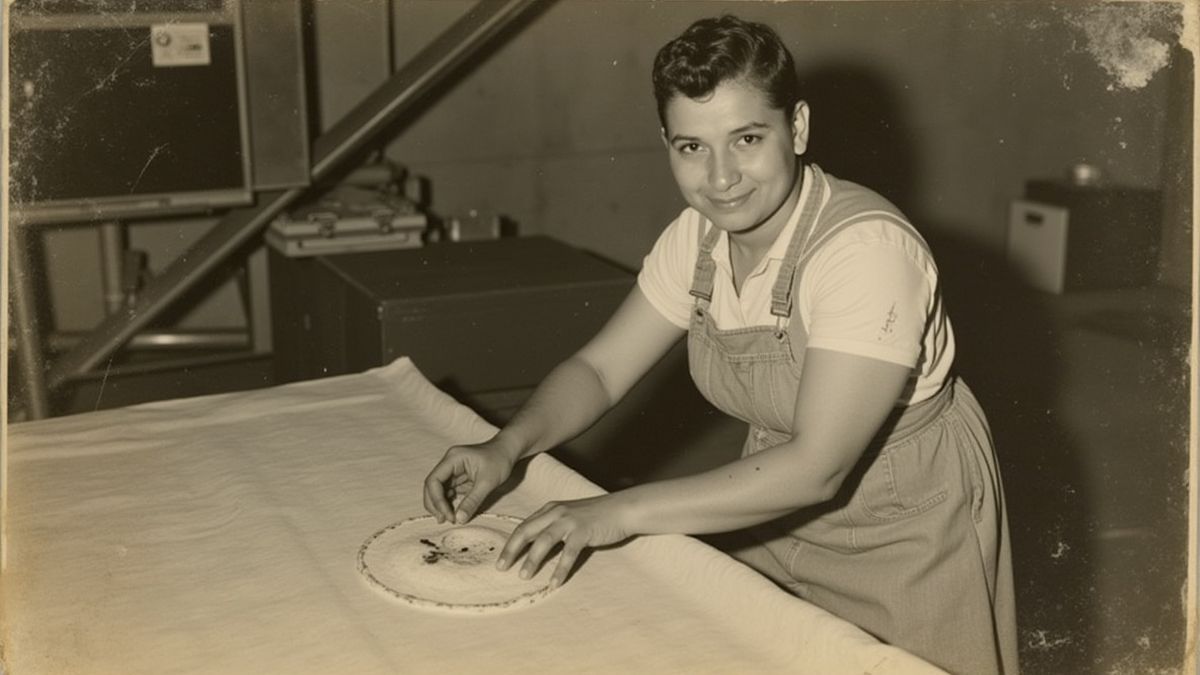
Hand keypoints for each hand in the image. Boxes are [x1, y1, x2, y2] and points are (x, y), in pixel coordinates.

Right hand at [422, 436, 518, 523]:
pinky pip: (448, 492)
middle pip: (432, 485)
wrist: (508, 451)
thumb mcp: (488, 482)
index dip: (437, 500)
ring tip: (450, 519)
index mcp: (453, 458)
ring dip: (441, 505)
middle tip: (443, 520)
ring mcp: (453, 470)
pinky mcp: (458, 477)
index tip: (448, 515)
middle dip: (435, 504)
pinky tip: (454, 513)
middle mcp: (449, 463)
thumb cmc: (500, 460)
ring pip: (438, 490)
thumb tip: (459, 519)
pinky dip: (449, 503)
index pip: (434, 480)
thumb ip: (473, 500)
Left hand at [496, 494, 631, 588]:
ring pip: (544, 541)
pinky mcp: (583, 531)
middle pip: (527, 531)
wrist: (622, 509)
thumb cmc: (596, 516)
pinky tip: (554, 582)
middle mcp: (556, 512)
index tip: (501, 559)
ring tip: (523, 576)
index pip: (524, 526)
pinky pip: (568, 553)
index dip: (510, 543)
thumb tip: (536, 548)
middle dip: (512, 550)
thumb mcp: (570, 517)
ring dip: (532, 559)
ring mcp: (570, 521)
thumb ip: (553, 528)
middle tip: (501, 567)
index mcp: (550, 509)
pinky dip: (560, 569)